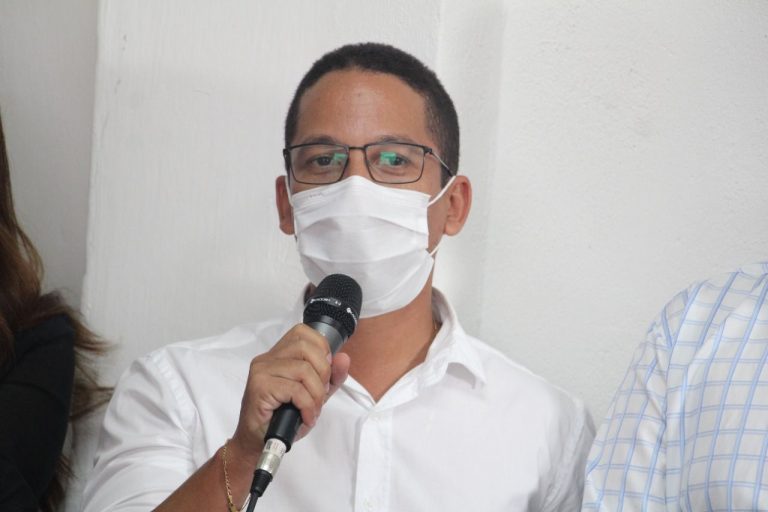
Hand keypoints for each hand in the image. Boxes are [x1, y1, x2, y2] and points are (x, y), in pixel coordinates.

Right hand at [230, 324, 350, 464]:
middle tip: (320, 395)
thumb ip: (330, 377)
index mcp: (278, 354)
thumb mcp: (314, 395)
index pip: (303, 332)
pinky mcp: (259, 387)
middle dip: (323, 372)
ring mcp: (261, 371)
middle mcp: (267, 358)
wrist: (257, 443)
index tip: (324, 372)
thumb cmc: (283, 418)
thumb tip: (343, 358)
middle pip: (306, 347)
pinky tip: (305, 416)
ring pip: (303, 370)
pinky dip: (307, 405)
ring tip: (312, 409)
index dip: (321, 348)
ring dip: (316, 394)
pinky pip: (295, 390)